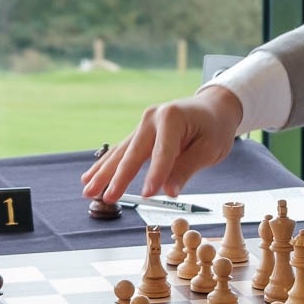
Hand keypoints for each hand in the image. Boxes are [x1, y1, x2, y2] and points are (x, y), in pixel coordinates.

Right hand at [82, 87, 243, 201]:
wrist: (213, 107)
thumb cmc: (214, 126)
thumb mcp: (209, 149)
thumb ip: (186, 169)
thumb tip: (168, 191)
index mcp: (172, 118)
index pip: (162, 153)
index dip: (155, 175)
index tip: (146, 195)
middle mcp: (152, 118)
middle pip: (133, 153)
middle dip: (118, 177)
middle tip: (106, 197)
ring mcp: (143, 124)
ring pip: (121, 153)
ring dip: (104, 173)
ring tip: (88, 190)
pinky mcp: (140, 132)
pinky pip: (122, 151)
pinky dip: (107, 165)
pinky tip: (91, 177)